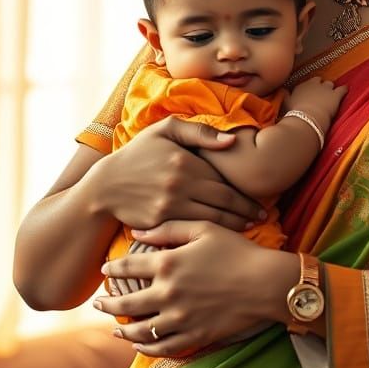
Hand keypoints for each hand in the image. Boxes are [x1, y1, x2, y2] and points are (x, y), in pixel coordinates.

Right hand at [87, 117, 264, 232]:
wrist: (105, 185)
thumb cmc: (139, 154)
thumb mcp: (165, 130)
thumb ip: (199, 132)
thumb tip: (232, 141)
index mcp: (185, 161)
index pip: (225, 181)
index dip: (245, 194)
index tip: (262, 202)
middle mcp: (180, 184)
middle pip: (224, 202)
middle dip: (246, 212)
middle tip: (263, 218)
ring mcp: (170, 206)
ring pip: (212, 219)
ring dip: (234, 226)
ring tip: (250, 228)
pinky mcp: (159, 223)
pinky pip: (192, 230)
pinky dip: (210, 234)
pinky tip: (223, 236)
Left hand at [94, 221, 297, 355]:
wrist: (265, 282)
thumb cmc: (236, 250)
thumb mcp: (203, 229)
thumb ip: (168, 228)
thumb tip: (138, 231)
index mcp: (168, 264)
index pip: (128, 267)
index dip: (113, 269)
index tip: (104, 270)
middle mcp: (168, 293)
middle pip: (127, 302)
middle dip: (108, 304)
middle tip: (97, 304)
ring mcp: (180, 318)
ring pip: (141, 329)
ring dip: (123, 329)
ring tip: (114, 328)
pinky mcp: (195, 335)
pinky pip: (163, 347)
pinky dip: (147, 348)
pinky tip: (140, 345)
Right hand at [286, 77, 346, 128]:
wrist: (307, 119)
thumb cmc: (295, 114)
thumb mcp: (286, 103)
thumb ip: (286, 95)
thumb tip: (284, 91)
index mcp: (301, 86)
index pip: (308, 82)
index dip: (311, 87)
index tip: (311, 92)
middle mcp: (313, 84)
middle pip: (319, 81)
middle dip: (321, 85)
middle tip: (321, 93)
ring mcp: (325, 89)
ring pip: (330, 84)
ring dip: (330, 89)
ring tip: (331, 94)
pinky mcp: (336, 95)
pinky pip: (342, 89)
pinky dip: (344, 89)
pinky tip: (346, 90)